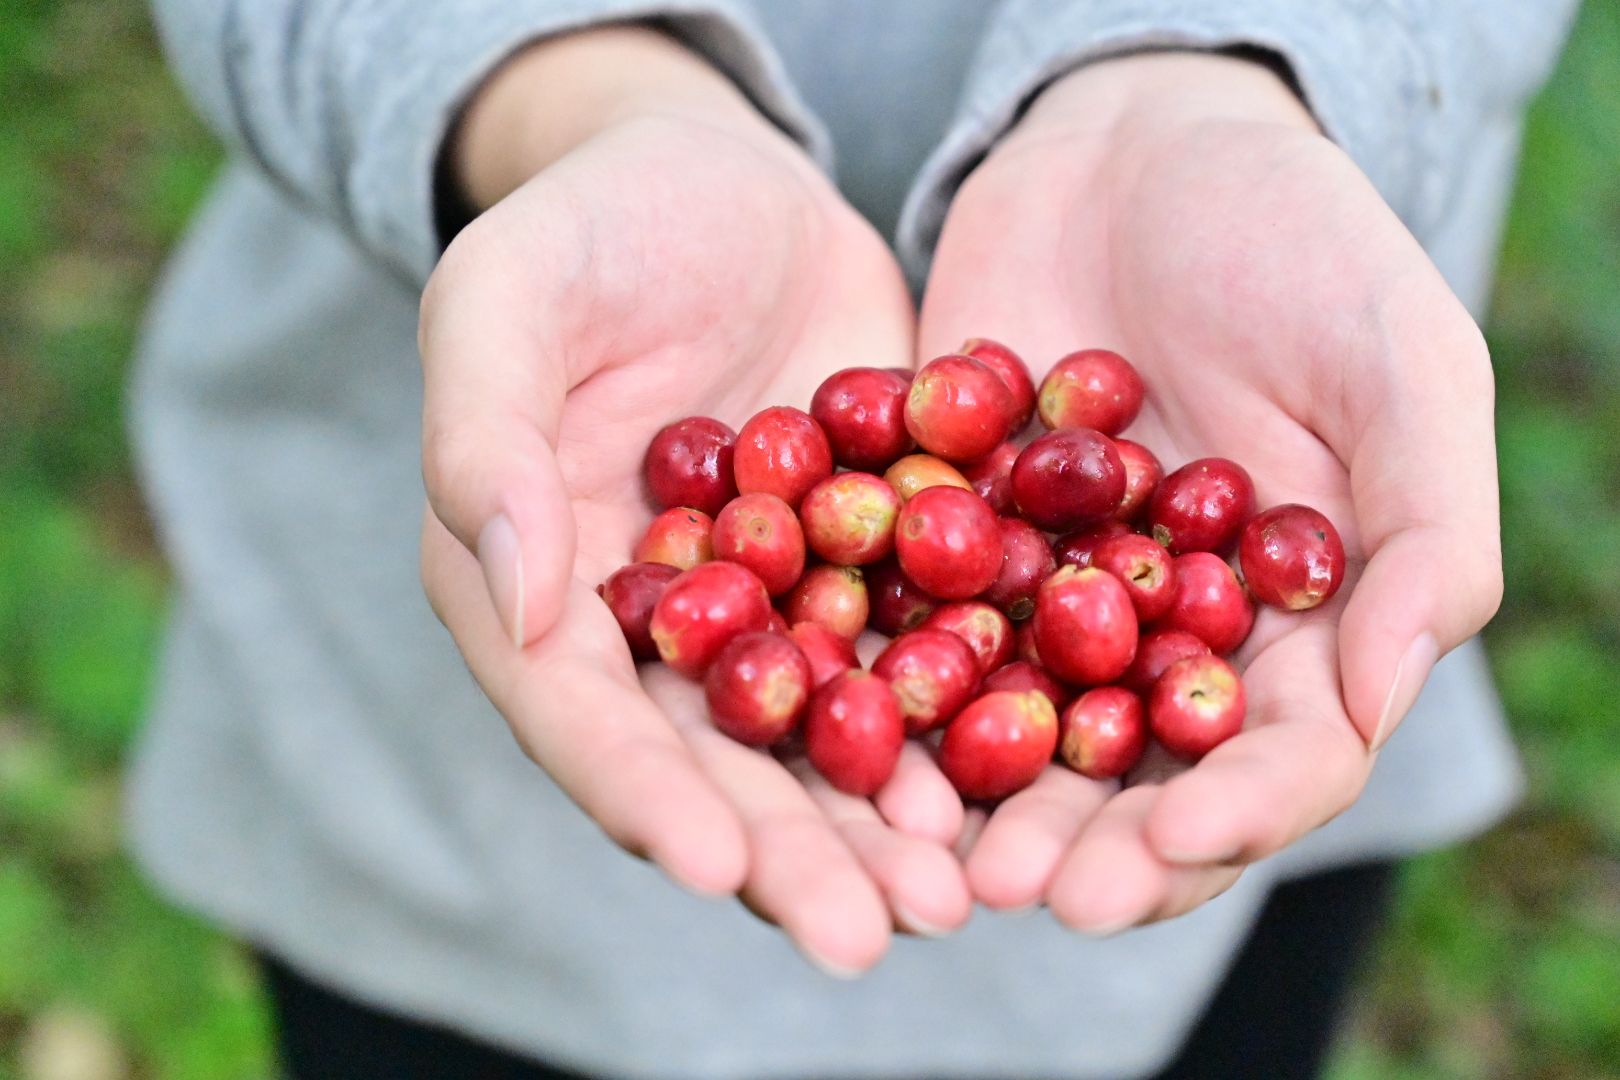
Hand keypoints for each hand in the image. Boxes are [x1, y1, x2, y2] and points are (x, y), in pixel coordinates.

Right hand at [417, 27, 969, 972]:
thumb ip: (482, 437)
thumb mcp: (507, 300)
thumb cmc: (590, 227)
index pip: (580, 712)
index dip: (643, 792)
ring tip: (953, 896)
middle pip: (709, 760)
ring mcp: (762, 610)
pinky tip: (1010, 780)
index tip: (716, 867)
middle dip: (787, 854)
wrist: (723, 186)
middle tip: (867, 935)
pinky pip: (903, 659)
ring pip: (817, 739)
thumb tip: (513, 592)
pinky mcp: (860, 571)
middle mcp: (645, 630)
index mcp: (534, 587)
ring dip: (880, 826)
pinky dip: (952, 723)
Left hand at [918, 53, 1502, 930]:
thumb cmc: (1296, 238)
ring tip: (934, 853)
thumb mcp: (1396, 357)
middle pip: (1142, 775)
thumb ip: (1421, 525)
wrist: (1132, 147)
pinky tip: (845, 729)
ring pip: (1023, 730)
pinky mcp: (951, 548)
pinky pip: (919, 632)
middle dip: (1093, 843)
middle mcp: (1171, 633)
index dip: (1234, 815)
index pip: (1283, 753)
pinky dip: (888, 685)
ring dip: (982, 801)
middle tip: (1028, 891)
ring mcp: (1055, 598)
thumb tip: (1383, 697)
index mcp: (1296, 618)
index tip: (1170, 849)